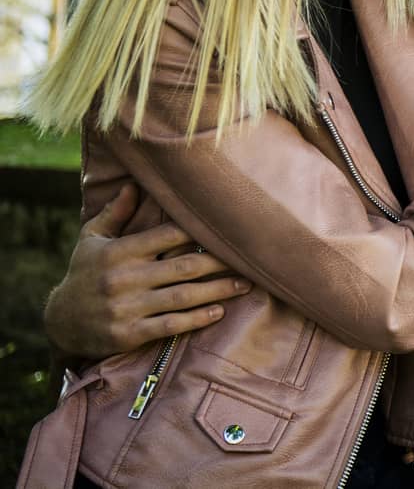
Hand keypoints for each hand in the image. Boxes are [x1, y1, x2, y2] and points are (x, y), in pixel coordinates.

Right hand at [43, 185, 250, 358]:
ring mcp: (127, 307)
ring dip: (217, 291)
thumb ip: (115, 213)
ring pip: (182, 296)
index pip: (168, 235)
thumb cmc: (84, 274)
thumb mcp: (92, 239)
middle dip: (220, 262)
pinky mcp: (129, 334)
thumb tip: (134, 185)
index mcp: (120, 251)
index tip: (229, 227)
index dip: (200, 231)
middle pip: (184, 266)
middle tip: (250, 258)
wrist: (59, 322)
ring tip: (245, 285)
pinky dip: (196, 319)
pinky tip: (218, 312)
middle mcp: (124, 278)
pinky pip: (170, 325)